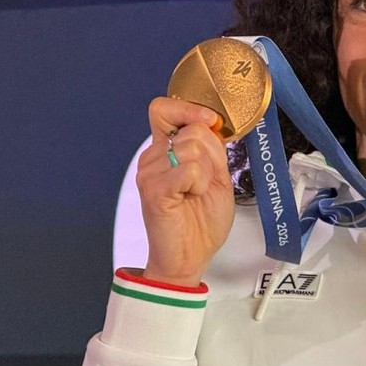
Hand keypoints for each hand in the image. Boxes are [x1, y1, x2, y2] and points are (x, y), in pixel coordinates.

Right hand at [136, 97, 234, 286]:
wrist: (190, 256)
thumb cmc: (201, 221)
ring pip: (193, 149)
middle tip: (203, 182)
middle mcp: (152, 158)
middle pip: (192, 130)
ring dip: (206, 174)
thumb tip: (209, 122)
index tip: (209, 121)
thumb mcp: (216, 175)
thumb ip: (211, 147)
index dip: (189, 109)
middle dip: (211, 156)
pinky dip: (199, 184)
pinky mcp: (153, 189)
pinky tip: (190, 198)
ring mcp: (149, 172)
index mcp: (165, 151)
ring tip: (195, 193)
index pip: (164, 109)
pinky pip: (189, 169)